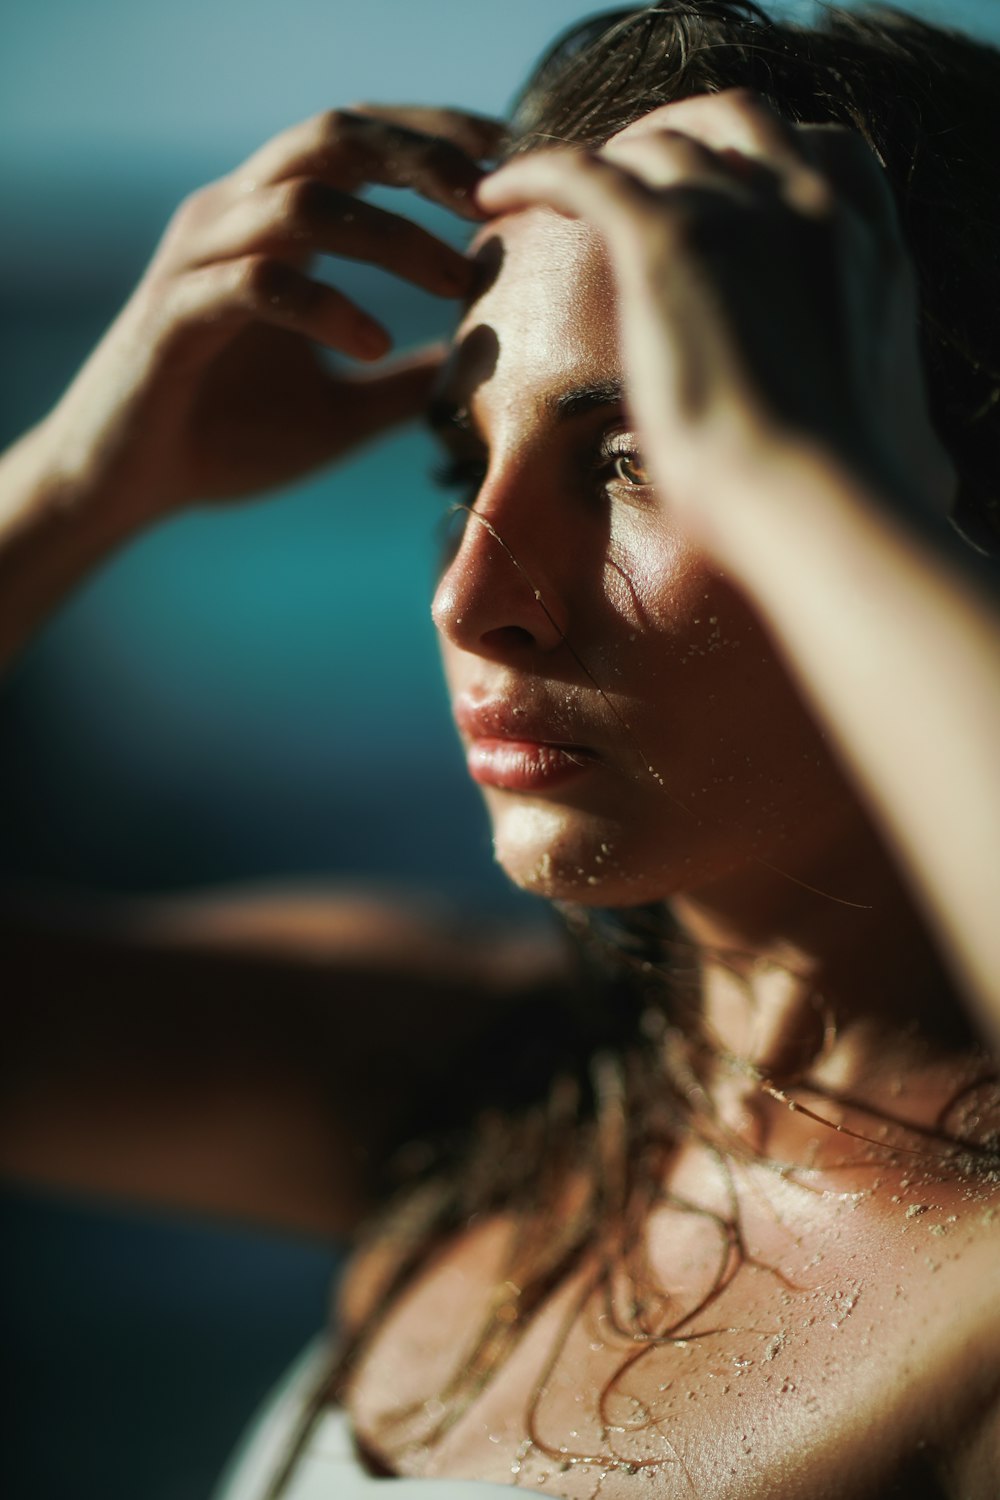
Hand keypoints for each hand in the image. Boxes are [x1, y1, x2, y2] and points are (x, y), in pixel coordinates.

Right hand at [41, 106, 502, 518]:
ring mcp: (201, 261)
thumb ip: (401, 384)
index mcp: (269, 225)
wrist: (127, 486)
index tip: (511, 166)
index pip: (357, 142)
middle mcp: (232, 219)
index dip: (433, 139)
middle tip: (494, 201)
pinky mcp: (178, 316)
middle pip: (333, 139)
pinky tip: (376, 344)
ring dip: (391, 235)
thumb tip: (476, 374)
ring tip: (457, 282)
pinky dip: (326, 305)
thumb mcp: (339, 412)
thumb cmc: (225, 439)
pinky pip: (259, 283)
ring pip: (301, 202)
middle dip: (421, 158)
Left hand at [478, 91, 954, 553]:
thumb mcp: (891, 422)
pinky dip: (535, 170)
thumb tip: (926, 472)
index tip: (717, 186)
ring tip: (561, 187)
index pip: (814, 149)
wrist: (818, 499)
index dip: (754, 157)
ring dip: (609, 156)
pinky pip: (585, 171)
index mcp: (865, 240)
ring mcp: (741, 211)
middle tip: (628, 176)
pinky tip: (494, 191)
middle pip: (732, 124)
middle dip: (678, 137)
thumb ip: (886, 404)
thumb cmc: (852, 493)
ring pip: (658, 143)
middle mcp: (809, 202)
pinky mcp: (670, 239)